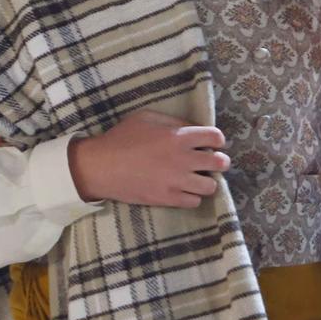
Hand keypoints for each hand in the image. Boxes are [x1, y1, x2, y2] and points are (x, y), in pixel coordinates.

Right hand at [68, 111, 228, 208]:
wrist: (101, 167)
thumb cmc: (121, 138)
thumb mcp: (146, 118)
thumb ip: (173, 122)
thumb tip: (193, 129)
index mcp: (179, 136)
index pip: (215, 137)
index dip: (217, 140)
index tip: (212, 143)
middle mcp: (183, 159)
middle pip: (219, 162)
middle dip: (219, 161)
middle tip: (212, 162)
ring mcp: (177, 182)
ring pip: (210, 185)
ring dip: (207, 180)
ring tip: (198, 179)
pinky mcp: (168, 199)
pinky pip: (194, 201)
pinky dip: (193, 195)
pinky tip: (184, 190)